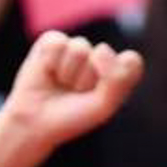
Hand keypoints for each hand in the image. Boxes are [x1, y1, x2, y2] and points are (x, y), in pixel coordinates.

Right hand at [0, 30, 143, 151]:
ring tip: (60, 84)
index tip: (99, 98)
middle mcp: (97, 56)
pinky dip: (50, 62)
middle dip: (85, 79)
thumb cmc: (72, 117)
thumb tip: (101, 48)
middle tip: (73, 93)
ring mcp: (74, 48)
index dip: (114, 80)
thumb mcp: (104, 104)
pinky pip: (57, 43)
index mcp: (117, 71)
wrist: (36, 123)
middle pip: (102, 55)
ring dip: (68, 72)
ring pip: (80, 48)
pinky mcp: (51, 43)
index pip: (130, 61)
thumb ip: (117, 78)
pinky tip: (47, 73)